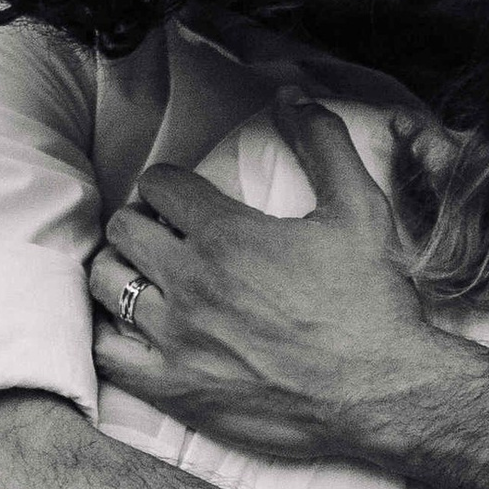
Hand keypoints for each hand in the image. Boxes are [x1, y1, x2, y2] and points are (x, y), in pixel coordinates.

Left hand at [91, 99, 445, 460]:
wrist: (383, 393)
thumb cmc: (372, 301)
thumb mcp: (360, 209)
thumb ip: (323, 143)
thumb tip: (291, 96)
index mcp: (228, 235)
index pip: (160, 185)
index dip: (169, 183)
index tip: (183, 198)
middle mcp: (193, 283)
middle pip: (124, 229)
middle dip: (141, 220)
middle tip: (165, 234)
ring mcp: (178, 339)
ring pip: (106, 284)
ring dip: (120, 270)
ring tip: (146, 276)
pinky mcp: (175, 389)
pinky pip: (106, 353)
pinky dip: (110, 333)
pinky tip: (133, 327)